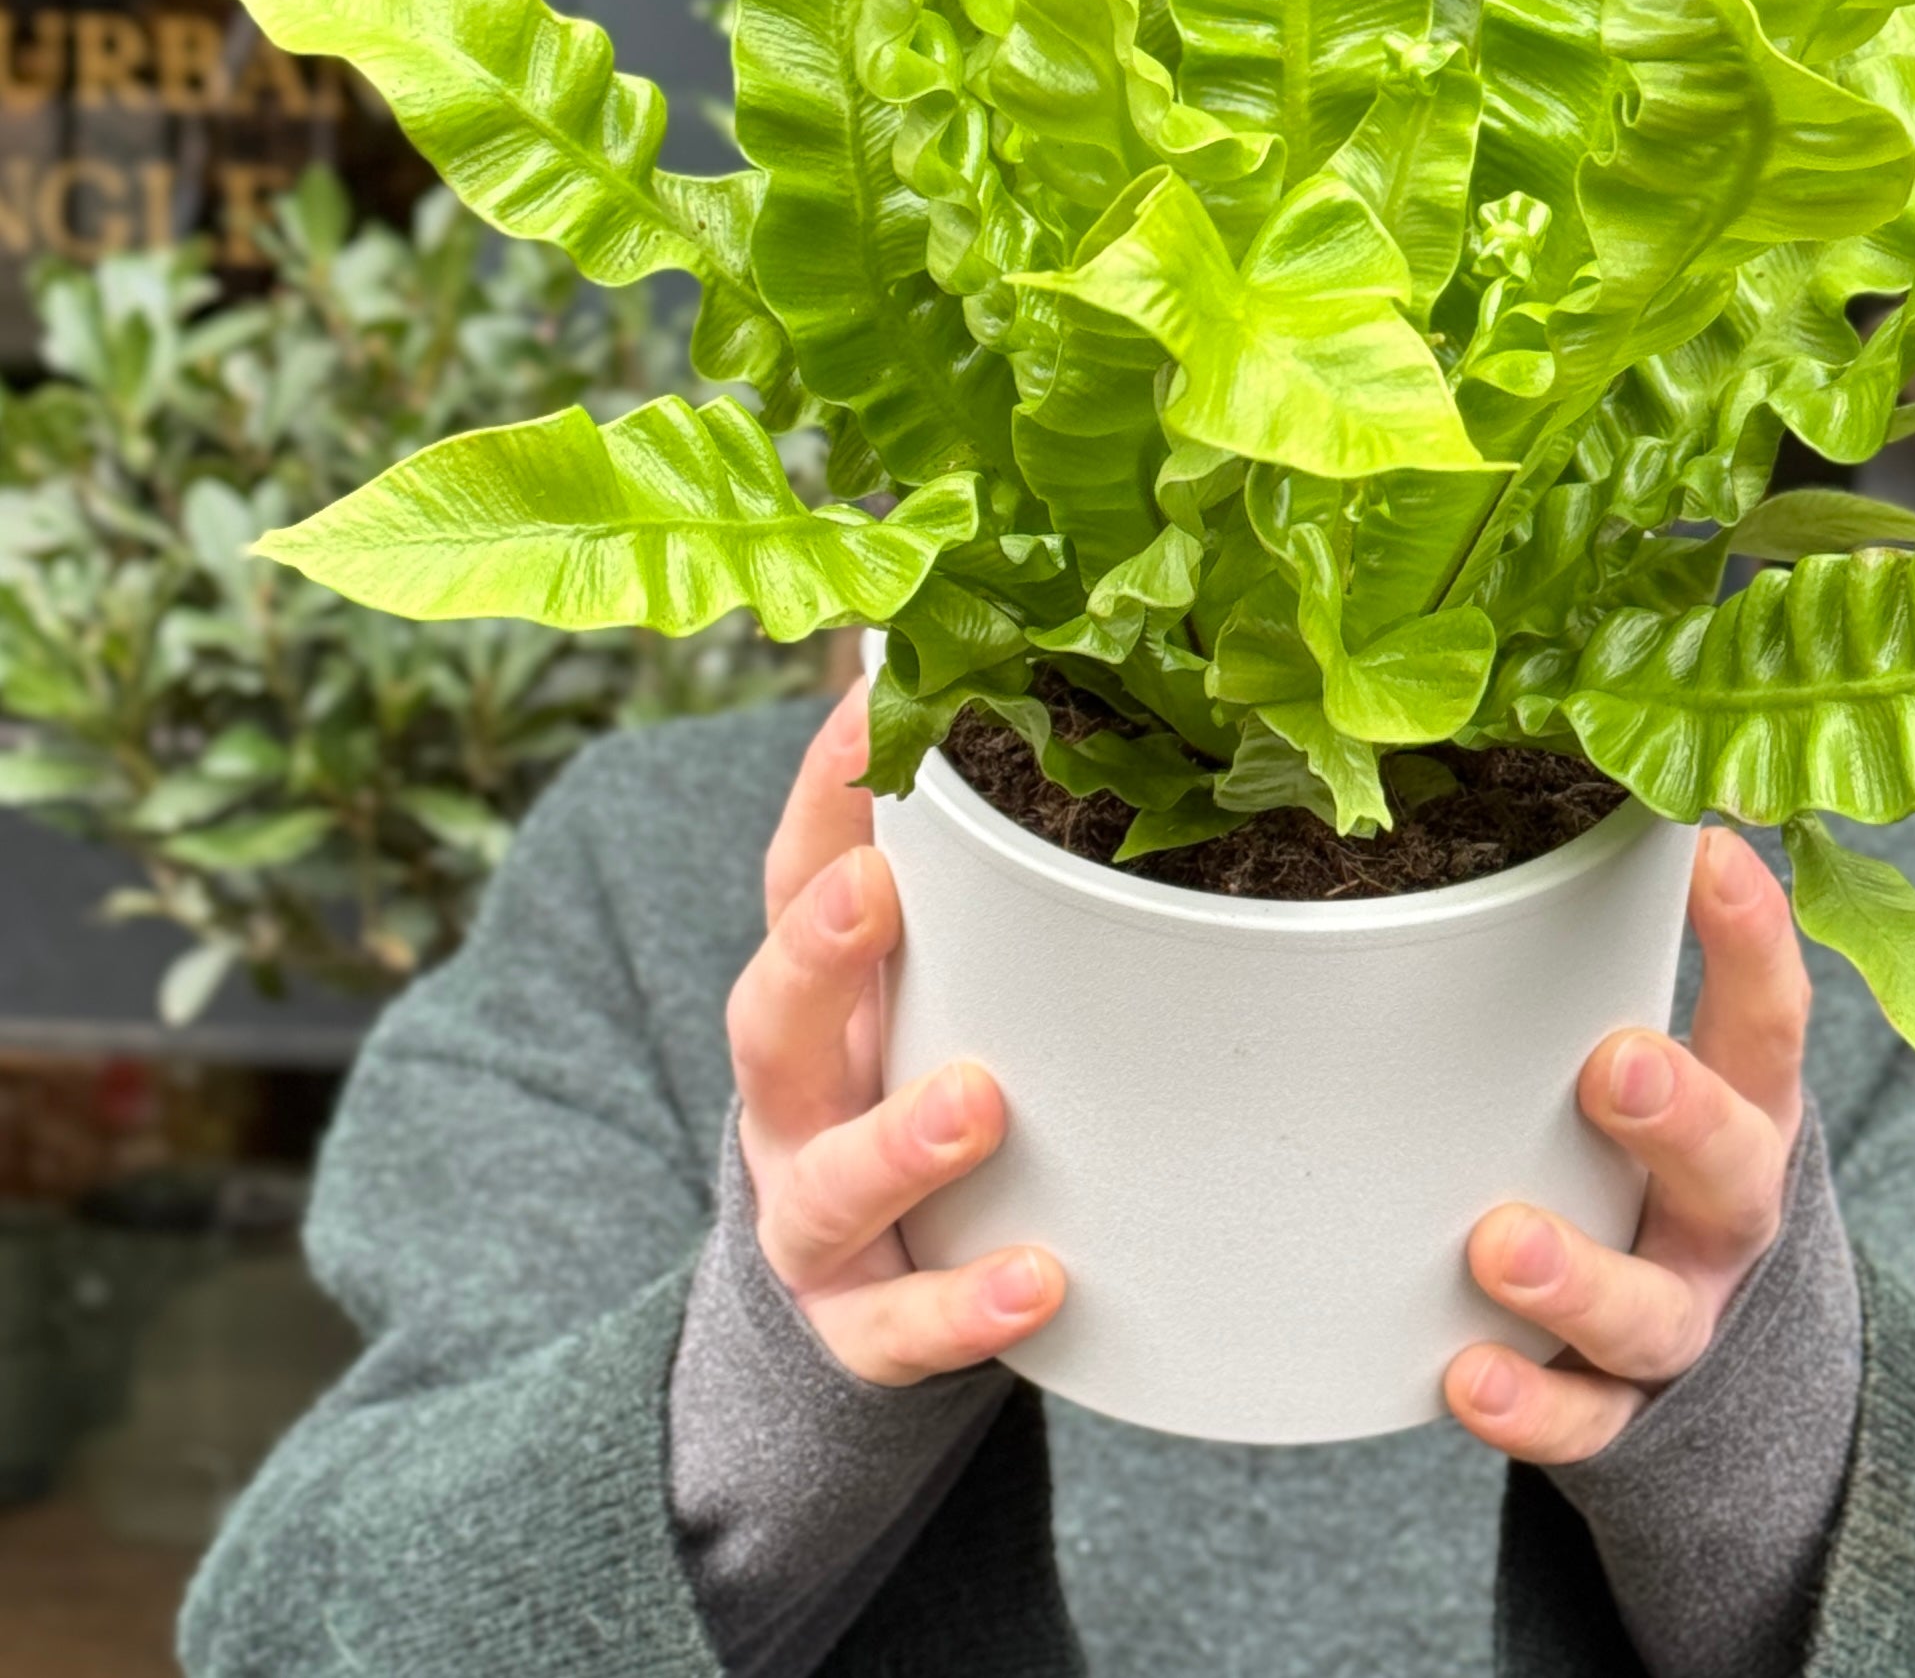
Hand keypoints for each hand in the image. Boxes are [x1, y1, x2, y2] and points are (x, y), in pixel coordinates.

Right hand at [726, 681, 1065, 1384]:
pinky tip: (1037, 1281)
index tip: (871, 709)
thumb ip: (980, 867)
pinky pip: (901, 1329)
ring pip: (828, 1185)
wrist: (852, 1295)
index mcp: (814, 993)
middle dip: (816, 952)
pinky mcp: (858, 1329)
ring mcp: (813, 1219)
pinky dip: (963, 1308)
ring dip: (898, 1142)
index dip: (825, 793)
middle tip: (874, 891)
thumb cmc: (910, 1080)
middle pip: (768, 1018)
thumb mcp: (925, 974)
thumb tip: (1039, 693)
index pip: (797, 875)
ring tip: (976, 1104)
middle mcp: (793, 1097)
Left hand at [1446, 826, 1807, 1462]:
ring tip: (1499, 1243)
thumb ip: (1603, 971)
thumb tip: (1513, 810)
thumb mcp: (1665, 1063)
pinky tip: (1465, 1378)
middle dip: (1677, 1114)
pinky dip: (1530, 1408)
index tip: (1709, 849)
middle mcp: (1726, 1215)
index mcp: (1746, 1108)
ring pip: (1651, 1313)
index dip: (1753, 935)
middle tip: (1613, 1064)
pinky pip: (1585, 1422)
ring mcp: (1682, 1318)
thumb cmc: (1650, 1153)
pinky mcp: (1625, 1414)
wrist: (1715, 1356)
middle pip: (1731, 1167)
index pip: (1767, 1017)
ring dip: (1578, 1277)